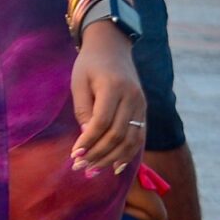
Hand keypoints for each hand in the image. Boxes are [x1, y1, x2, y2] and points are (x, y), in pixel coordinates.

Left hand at [69, 24, 145, 174]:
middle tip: (80, 167)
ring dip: (112, 159)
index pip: (102, 122)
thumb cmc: (90, 64)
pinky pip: (139, 137)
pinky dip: (128, 154)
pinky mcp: (144, 110)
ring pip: (131, 140)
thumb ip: (83, 110)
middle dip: (98, 154)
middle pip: (117, 135)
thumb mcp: (79, 82)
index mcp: (114, 87)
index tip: (74, 155)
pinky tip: (115, 167)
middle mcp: (132, 97)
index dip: (89, 141)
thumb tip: (86, 138)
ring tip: (94, 171)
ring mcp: (141, 105)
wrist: (113, 47)